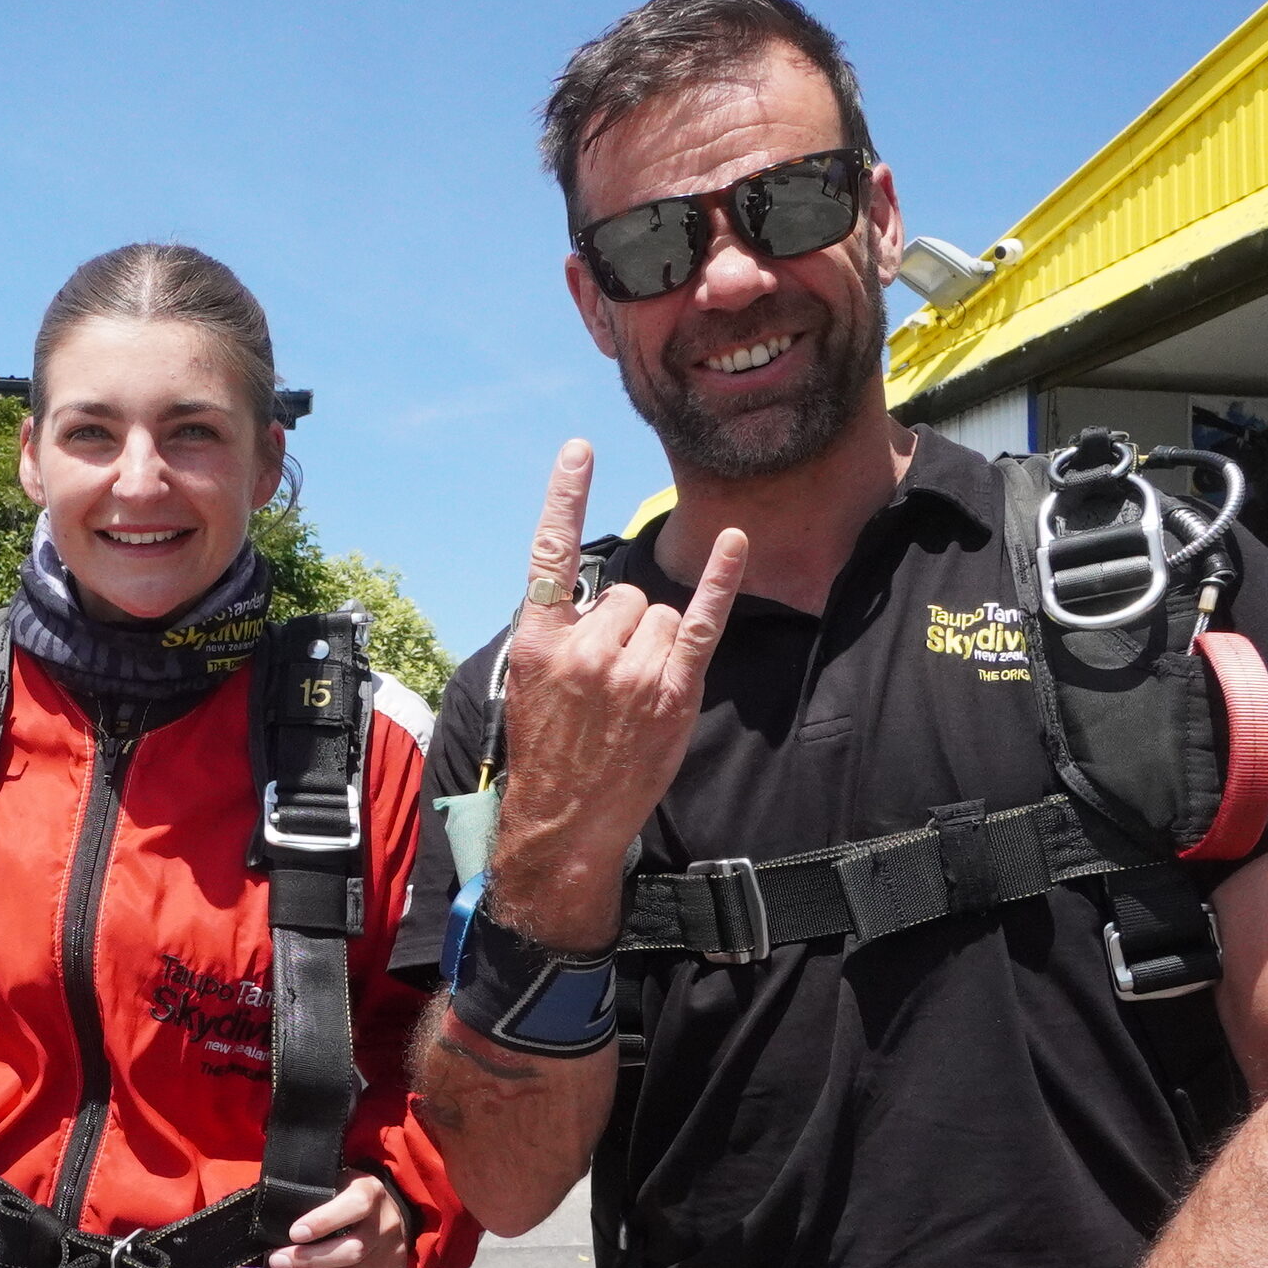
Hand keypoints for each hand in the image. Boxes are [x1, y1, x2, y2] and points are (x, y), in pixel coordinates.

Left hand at [266, 1172, 415, 1267]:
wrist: (397, 1217)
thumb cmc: (351, 1196)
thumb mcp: (339, 1180)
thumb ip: (316, 1192)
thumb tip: (275, 1212)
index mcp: (372, 1193)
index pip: (355, 1206)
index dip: (324, 1221)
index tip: (294, 1233)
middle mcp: (386, 1226)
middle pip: (352, 1251)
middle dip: (308, 1260)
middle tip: (276, 1262)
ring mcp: (390, 1255)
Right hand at [488, 443, 744, 945]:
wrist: (565, 819)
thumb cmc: (550, 748)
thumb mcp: (530, 683)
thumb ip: (560, 632)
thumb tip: (605, 597)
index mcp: (538, 639)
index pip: (548, 553)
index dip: (564, 496)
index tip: (579, 449)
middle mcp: (584, 648)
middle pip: (626, 593)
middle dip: (624, 627)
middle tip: (609, 683)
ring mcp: (629, 670)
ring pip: (659, 614)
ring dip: (655, 644)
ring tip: (633, 695)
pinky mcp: (670, 690)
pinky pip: (700, 620)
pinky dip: (720, 580)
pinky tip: (736, 542)